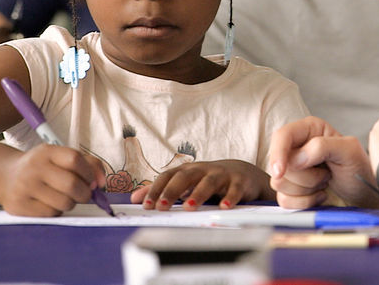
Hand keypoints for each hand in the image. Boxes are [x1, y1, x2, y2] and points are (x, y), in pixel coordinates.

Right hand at [0, 144, 105, 216]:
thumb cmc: (42, 167)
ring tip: (63, 198)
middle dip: (85, 193)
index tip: (93, 181)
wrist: (5, 176)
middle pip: (71, 184)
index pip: (74, 159)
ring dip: (70, 203)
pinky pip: (50, 214)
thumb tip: (102, 182)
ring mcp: (25, 187)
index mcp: (46, 152)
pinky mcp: (19, 205)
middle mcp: (34, 167)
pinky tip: (49, 203)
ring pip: (63, 203)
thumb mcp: (60, 157)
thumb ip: (88, 164)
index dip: (90, 173)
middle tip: (84, 195)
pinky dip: (56, 211)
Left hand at [131, 160, 270, 210]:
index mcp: (188, 170)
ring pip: (208, 182)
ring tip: (189, 208)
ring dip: (198, 194)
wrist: (243, 172)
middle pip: (185, 177)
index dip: (156, 189)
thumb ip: (161, 189)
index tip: (146, 205)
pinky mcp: (239, 181)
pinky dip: (230, 197)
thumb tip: (134, 198)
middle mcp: (202, 170)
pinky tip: (224, 207)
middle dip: (172, 191)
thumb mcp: (185, 182)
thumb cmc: (208, 179)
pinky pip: (234, 189)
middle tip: (162, 207)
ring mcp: (221, 174)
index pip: (168, 177)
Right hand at [266, 116, 378, 209]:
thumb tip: (297, 158)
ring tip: (325, 182)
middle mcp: (298, 146)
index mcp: (309, 130)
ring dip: (306, 189)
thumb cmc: (360, 170)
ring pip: (280, 183)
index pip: (282, 136)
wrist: (365, 194)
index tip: (281, 171)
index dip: (278, 153)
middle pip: (279, 164)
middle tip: (326, 175)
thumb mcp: (349, 151)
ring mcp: (293, 169)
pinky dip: (304, 202)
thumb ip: (323, 146)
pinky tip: (320, 195)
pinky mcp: (291, 189)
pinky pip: (284, 200)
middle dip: (306, 176)